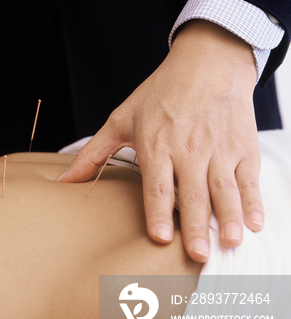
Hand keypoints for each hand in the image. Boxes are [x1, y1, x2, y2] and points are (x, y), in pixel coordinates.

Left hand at [58, 20, 262, 262]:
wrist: (206, 63)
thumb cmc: (160, 93)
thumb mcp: (121, 119)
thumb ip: (93, 154)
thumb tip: (64, 181)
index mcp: (157, 144)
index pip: (157, 183)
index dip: (158, 210)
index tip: (160, 236)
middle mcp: (188, 149)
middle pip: (193, 193)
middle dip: (197, 225)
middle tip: (198, 256)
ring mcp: (219, 149)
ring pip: (224, 189)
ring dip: (229, 218)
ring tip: (229, 243)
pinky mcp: (243, 147)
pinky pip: (250, 180)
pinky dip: (254, 202)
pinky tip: (255, 224)